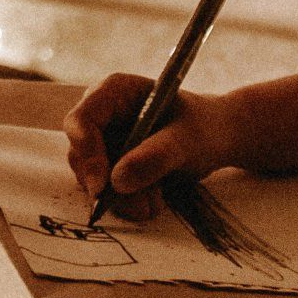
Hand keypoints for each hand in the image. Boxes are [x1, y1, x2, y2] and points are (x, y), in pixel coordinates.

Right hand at [63, 74, 239, 219]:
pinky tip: (155, 199)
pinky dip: (128, 202)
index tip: (103, 187)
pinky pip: (106, 191)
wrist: (216, 139)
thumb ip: (156, 156)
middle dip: (109, 186)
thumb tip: (118, 180)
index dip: (88, 154)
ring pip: (92, 179)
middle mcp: (103, 115)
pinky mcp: (110, 165)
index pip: (81, 121)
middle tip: (144, 205)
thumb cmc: (203, 127)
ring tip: (157, 201)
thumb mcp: (188, 139)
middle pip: (81, 155)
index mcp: (114, 92)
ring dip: (123, 198)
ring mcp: (104, 141)